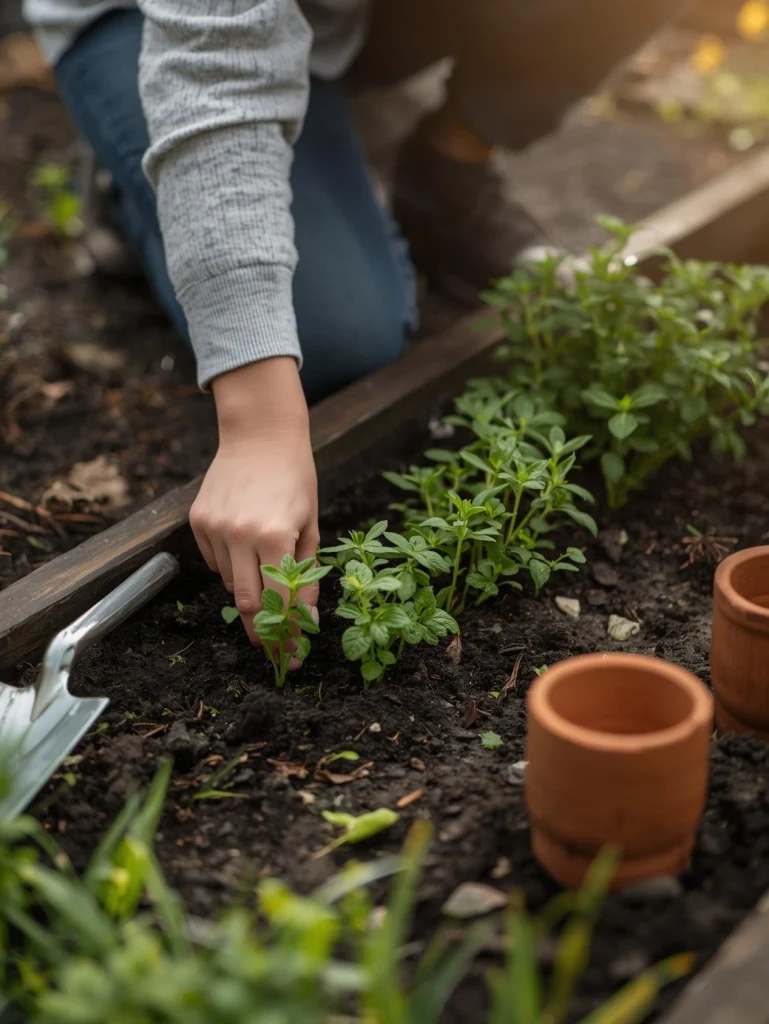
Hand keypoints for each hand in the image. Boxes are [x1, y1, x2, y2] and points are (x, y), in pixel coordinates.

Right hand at [190, 358, 319, 646]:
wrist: (260, 435)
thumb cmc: (295, 479)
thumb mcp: (311, 526)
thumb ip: (307, 576)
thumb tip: (304, 621)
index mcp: (275, 535)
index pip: (279, 600)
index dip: (287, 634)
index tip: (293, 657)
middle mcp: (240, 534)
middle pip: (246, 603)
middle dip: (262, 631)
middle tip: (275, 648)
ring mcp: (214, 528)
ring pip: (229, 584)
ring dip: (248, 593)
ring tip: (264, 576)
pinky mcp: (197, 522)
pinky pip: (213, 563)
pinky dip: (230, 568)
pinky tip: (244, 549)